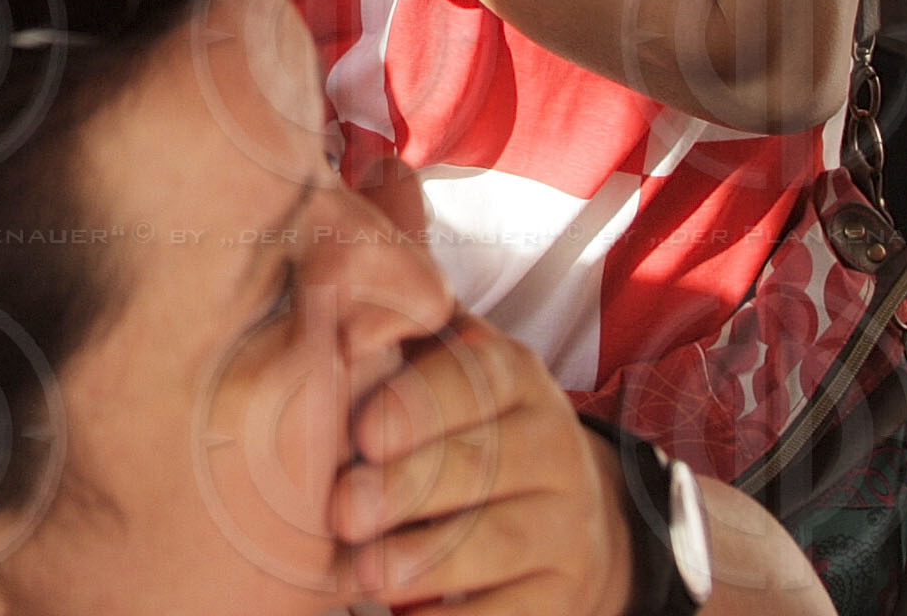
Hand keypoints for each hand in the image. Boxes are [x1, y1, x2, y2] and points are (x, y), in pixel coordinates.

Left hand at [337, 313, 631, 615]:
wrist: (557, 510)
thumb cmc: (460, 424)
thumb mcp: (439, 366)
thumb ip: (396, 331)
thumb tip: (338, 321)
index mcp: (515, 375)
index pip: (475, 378)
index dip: (418, 405)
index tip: (365, 434)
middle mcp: (552, 443)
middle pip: (479, 464)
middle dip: (407, 490)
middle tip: (345, 511)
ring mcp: (568, 521)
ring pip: (499, 538)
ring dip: (430, 560)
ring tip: (369, 573)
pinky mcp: (567, 591)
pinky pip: (519, 610)